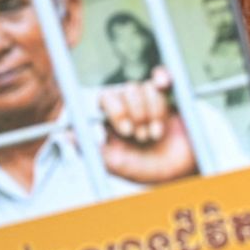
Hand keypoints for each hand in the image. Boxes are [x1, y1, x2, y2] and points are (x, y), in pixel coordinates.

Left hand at [99, 66, 197, 182]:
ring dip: (153, 111)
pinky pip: (162, 77)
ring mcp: (148, 101)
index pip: (105, 99)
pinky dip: (162, 78)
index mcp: (112, 121)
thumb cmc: (149, 171)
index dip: (116, 111)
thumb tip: (66, 135)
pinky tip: (163, 85)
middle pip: (124, 90)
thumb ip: (94, 151)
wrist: (182, 172)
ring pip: (144, 88)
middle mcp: (128, 108)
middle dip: (136, 113)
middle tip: (142, 137)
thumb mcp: (119, 165)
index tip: (127, 131)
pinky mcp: (169, 97)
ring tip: (156, 135)